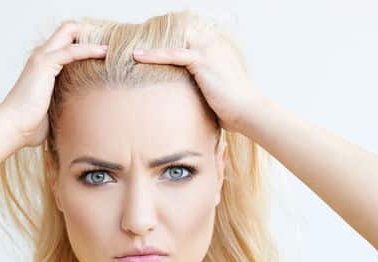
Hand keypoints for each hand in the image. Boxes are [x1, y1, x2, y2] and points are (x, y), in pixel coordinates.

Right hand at [0, 21, 107, 147]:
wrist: (13, 128)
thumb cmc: (30, 125)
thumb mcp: (54, 110)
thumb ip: (66, 104)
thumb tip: (84, 116)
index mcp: (44, 65)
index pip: (66, 41)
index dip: (86, 41)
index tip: (106, 52)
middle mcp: (42, 56)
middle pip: (68, 30)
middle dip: (91, 32)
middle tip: (111, 44)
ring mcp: (42, 58)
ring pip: (70, 32)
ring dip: (93, 36)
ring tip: (113, 46)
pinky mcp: (44, 65)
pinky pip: (72, 50)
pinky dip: (90, 49)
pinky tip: (104, 52)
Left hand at [132, 27, 264, 134]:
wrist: (247, 111)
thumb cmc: (232, 107)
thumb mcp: (214, 89)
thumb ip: (199, 83)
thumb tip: (182, 93)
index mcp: (216, 46)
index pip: (184, 37)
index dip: (166, 43)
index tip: (146, 51)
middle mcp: (212, 42)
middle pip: (176, 34)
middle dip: (156, 40)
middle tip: (132, 49)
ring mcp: (208, 49)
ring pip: (172, 42)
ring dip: (151, 46)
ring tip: (130, 52)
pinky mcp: (202, 60)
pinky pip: (172, 54)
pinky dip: (153, 55)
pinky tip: (137, 56)